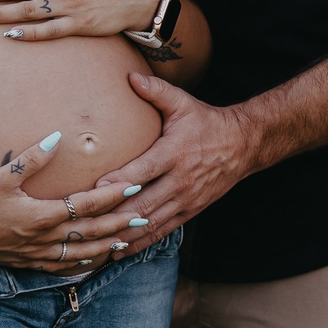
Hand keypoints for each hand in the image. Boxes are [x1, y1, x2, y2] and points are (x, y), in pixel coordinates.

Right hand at [0, 131, 138, 269]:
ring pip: (81, 252)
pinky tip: (91, 261)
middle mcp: (45, 238)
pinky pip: (62, 267)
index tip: (133, 185)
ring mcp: (38, 254)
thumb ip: (31, 158)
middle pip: (91, 231)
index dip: (112, 195)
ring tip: (128, 240)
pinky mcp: (29, 263)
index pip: (86, 204)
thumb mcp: (1, 177)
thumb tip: (56, 137)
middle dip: (120, 223)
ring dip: (106, 246)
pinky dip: (81, 264)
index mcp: (42, 215)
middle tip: (145, 215)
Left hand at [88, 74, 258, 257]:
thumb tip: (130, 77)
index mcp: (175, 154)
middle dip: (112, 217)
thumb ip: (156, 91)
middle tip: (83, 224)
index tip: (93, 190)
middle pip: (142, 204)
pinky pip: (161, 232)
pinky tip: (118, 251)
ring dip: (122, 236)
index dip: (119, 182)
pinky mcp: (189, 212)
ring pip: (149, 224)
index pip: (143, 171)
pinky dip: (139, 243)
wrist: (243, 146)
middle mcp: (180, 181)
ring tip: (95, 246)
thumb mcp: (184, 104)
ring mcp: (185, 200)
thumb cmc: (207, 123)